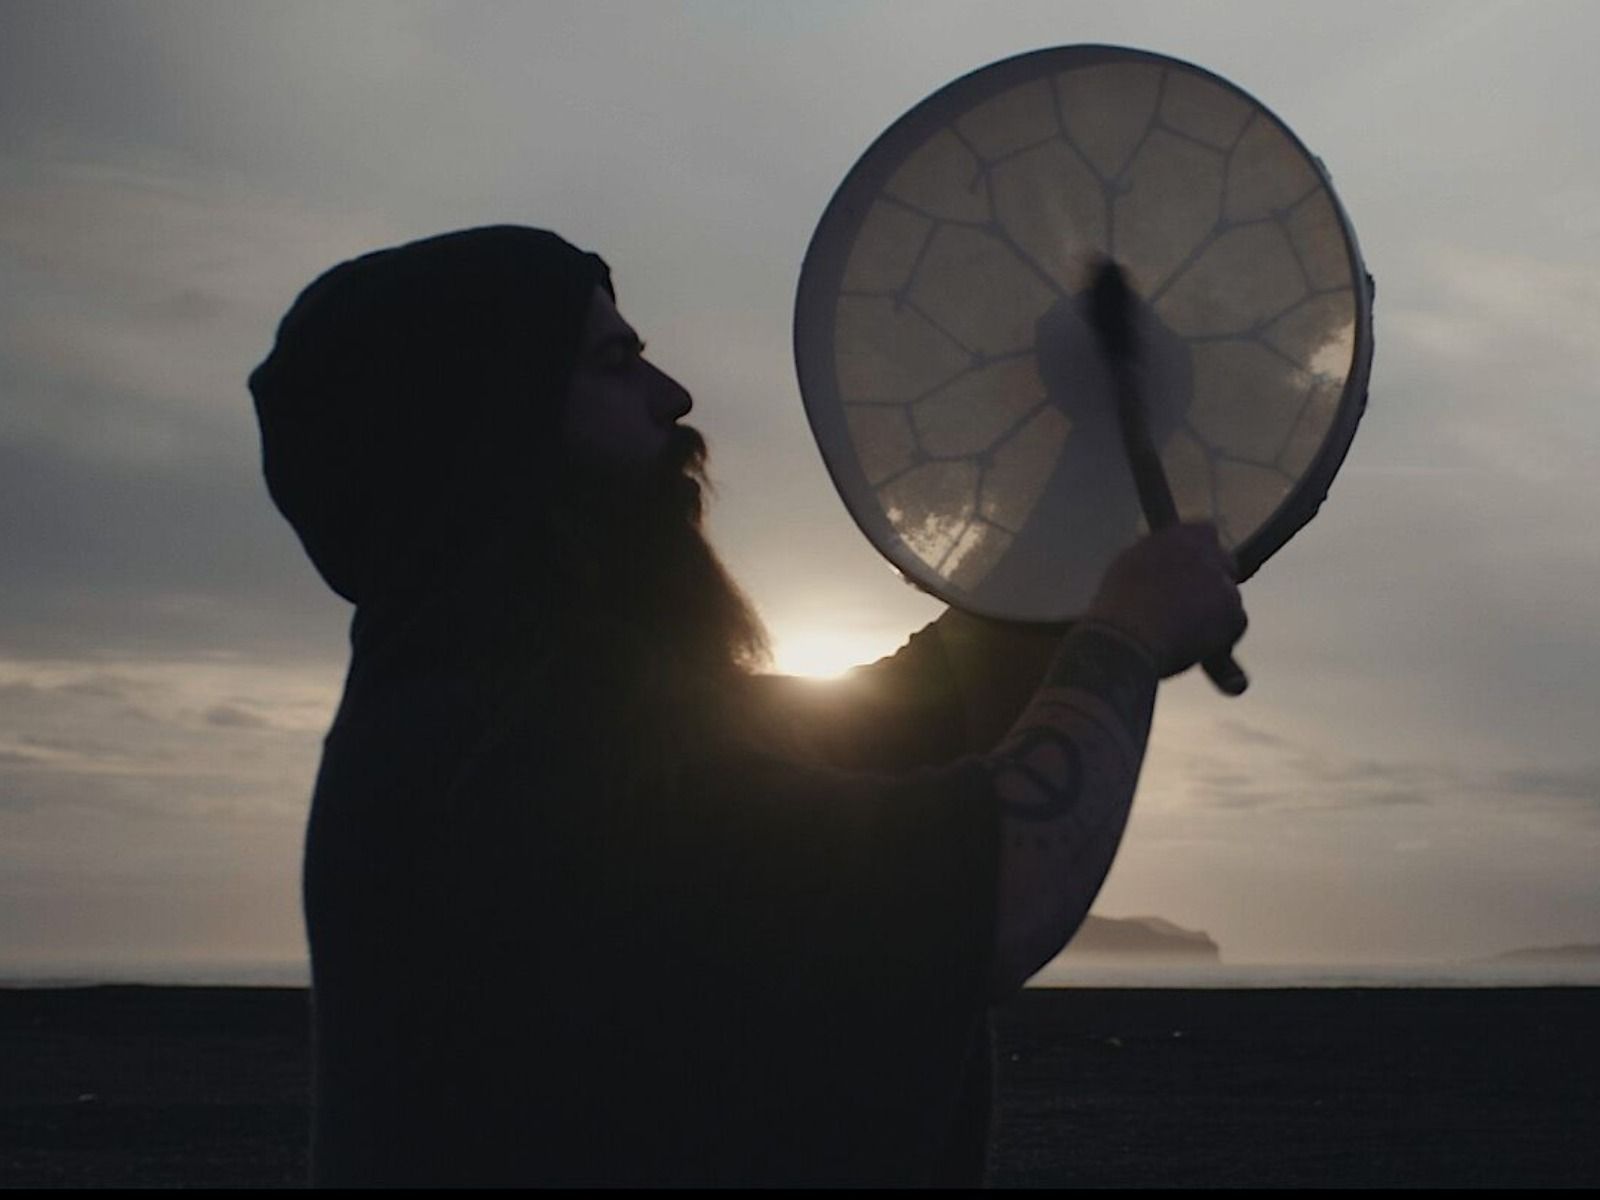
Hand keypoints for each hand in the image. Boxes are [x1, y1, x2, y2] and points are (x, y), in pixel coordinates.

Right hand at [1082, 522, 1246, 678]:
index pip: (1205, 532)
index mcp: (1178, 537)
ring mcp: (1222, 582)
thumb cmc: (1117, 607)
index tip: (1193, 568)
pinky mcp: (1232, 611)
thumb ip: (1158, 558)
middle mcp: (1205, 553)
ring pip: (1230, 596)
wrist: (1126, 639)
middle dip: (1215, 580)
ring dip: (1217, 610)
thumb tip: (1166, 565)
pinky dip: (1223, 635)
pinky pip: (1236, 623)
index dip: (1202, 552)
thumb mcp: (1130, 566)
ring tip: (1188, 632)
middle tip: (1197, 602)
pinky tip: (1198, 644)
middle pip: (1225, 562)